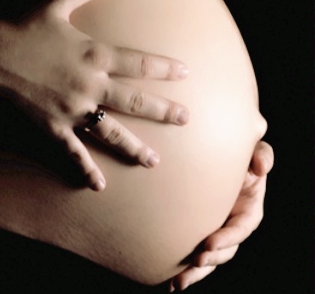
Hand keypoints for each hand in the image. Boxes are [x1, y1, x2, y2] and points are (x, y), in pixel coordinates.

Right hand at [0, 0, 189, 190]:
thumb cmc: (25, 25)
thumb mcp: (57, 3)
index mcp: (95, 53)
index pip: (139, 64)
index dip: (165, 69)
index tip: (185, 73)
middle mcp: (90, 84)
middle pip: (135, 101)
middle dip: (164, 111)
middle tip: (185, 119)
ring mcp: (72, 108)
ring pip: (111, 132)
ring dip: (135, 147)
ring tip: (154, 161)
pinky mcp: (53, 124)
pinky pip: (73, 151)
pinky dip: (85, 169)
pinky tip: (98, 185)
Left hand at [169, 140, 273, 291]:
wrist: (211, 153)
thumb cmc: (236, 152)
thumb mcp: (253, 150)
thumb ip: (261, 155)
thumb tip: (261, 167)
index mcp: (248, 209)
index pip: (241, 228)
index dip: (227, 238)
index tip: (209, 243)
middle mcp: (232, 224)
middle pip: (225, 250)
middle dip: (211, 260)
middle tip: (195, 261)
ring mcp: (215, 231)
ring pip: (209, 259)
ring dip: (195, 273)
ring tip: (178, 282)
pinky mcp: (197, 234)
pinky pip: (192, 254)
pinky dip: (183, 270)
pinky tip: (168, 282)